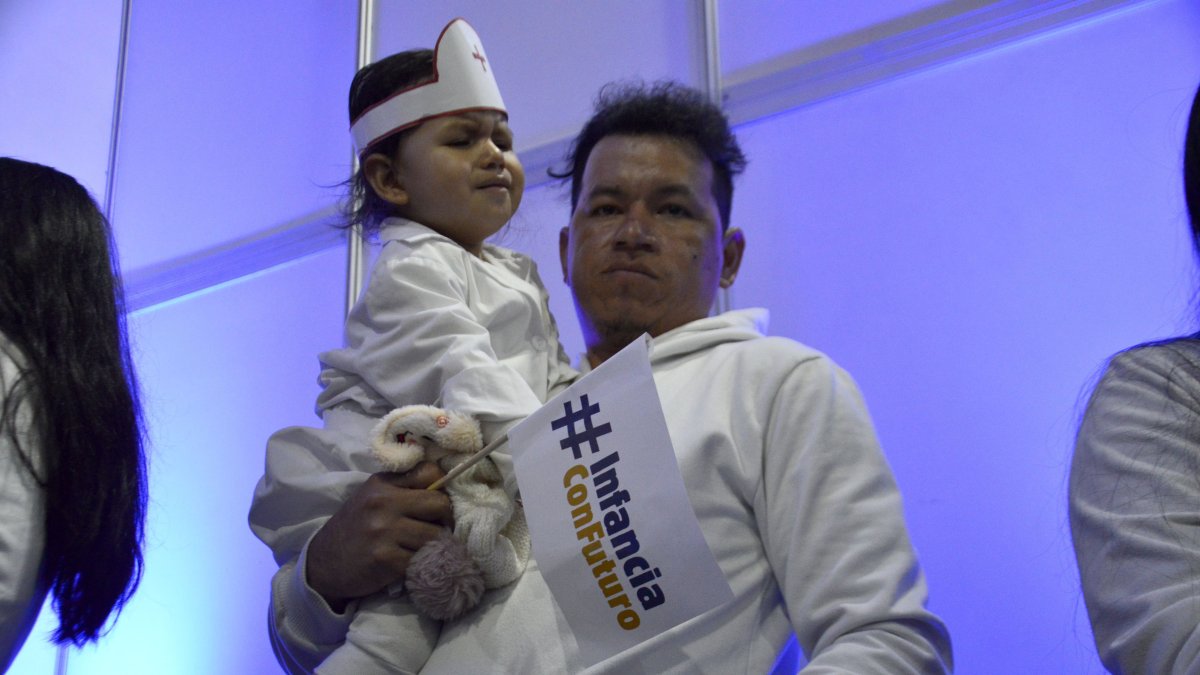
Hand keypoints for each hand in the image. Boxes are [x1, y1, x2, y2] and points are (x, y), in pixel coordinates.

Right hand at [306, 462, 452, 611]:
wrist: (322, 564)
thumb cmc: (354, 529)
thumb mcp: (372, 499)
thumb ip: (402, 489)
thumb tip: (445, 488)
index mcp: (381, 483)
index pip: (430, 472)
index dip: (442, 490)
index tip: (437, 507)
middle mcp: (382, 502)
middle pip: (440, 504)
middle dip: (445, 520)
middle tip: (438, 531)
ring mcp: (383, 531)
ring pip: (435, 536)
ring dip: (435, 546)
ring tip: (423, 550)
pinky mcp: (384, 558)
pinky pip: (421, 559)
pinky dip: (421, 565)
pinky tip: (409, 565)